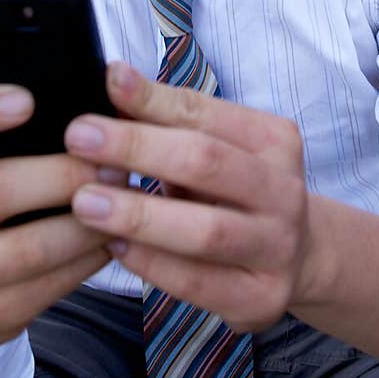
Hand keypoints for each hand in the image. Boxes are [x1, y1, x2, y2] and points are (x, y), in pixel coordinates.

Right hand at [0, 84, 115, 347]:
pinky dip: (89, 259)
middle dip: (63, 173)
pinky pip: (48, 287)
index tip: (26, 99)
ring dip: (88, 222)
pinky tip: (114, 238)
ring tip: (126, 198)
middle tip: (113, 160)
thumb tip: (94, 95)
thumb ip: (11, 134)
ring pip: (30, 247)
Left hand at [66, 62, 310, 333]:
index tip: (105, 84)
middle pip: (207, 163)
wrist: (299, 258)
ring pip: (205, 231)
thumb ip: (167, 117)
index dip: (153, 99)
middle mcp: (284, 192)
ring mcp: (277, 249)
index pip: (206, 113)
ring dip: (139, 215)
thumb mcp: (213, 146)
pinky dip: (151, 263)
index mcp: (274, 141)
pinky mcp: (260, 299)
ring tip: (85, 202)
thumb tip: (114, 78)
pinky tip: (114, 246)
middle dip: (138, 148)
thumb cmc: (236, 191)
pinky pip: (197, 282)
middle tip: (79, 140)